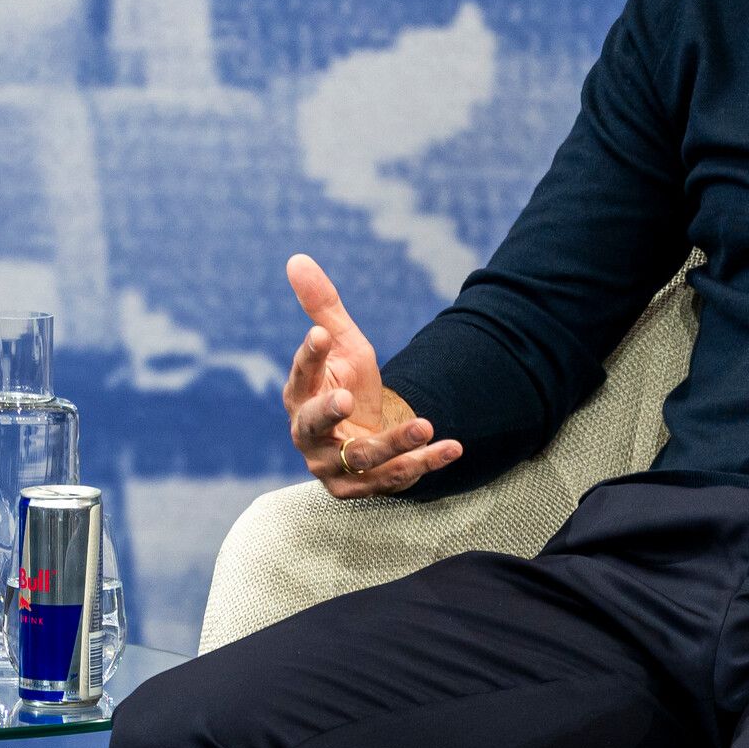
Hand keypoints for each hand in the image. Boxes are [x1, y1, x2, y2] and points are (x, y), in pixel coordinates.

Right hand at [284, 253, 461, 497]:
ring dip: (393, 442)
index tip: (320, 334)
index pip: (299, 376)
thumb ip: (322, 307)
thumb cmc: (347, 384)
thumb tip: (296, 258)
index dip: (308, 357)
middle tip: (347, 399)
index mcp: (299, 396)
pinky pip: (395, 478)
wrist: (365, 434)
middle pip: (314, 426)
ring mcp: (334, 466)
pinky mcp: (364, 488)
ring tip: (424, 423)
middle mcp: (309, 435)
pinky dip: (425, 463)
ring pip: (360, 458)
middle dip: (329, 414)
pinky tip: (452, 446)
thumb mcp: (342, 343)